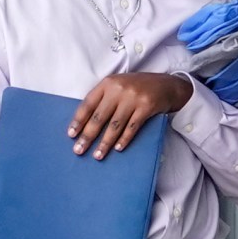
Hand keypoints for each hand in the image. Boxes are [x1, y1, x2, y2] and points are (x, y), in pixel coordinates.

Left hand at [68, 73, 192, 159]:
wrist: (166, 85)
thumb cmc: (137, 88)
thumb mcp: (118, 87)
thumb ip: (104, 99)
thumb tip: (85, 124)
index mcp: (108, 83)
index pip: (88, 103)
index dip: (79, 120)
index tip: (71, 135)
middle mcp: (119, 89)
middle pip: (99, 116)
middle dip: (88, 136)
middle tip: (79, 150)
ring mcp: (133, 98)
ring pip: (115, 125)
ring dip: (105, 142)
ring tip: (97, 155)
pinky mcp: (146, 106)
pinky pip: (132, 127)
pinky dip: (124, 139)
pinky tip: (118, 149)